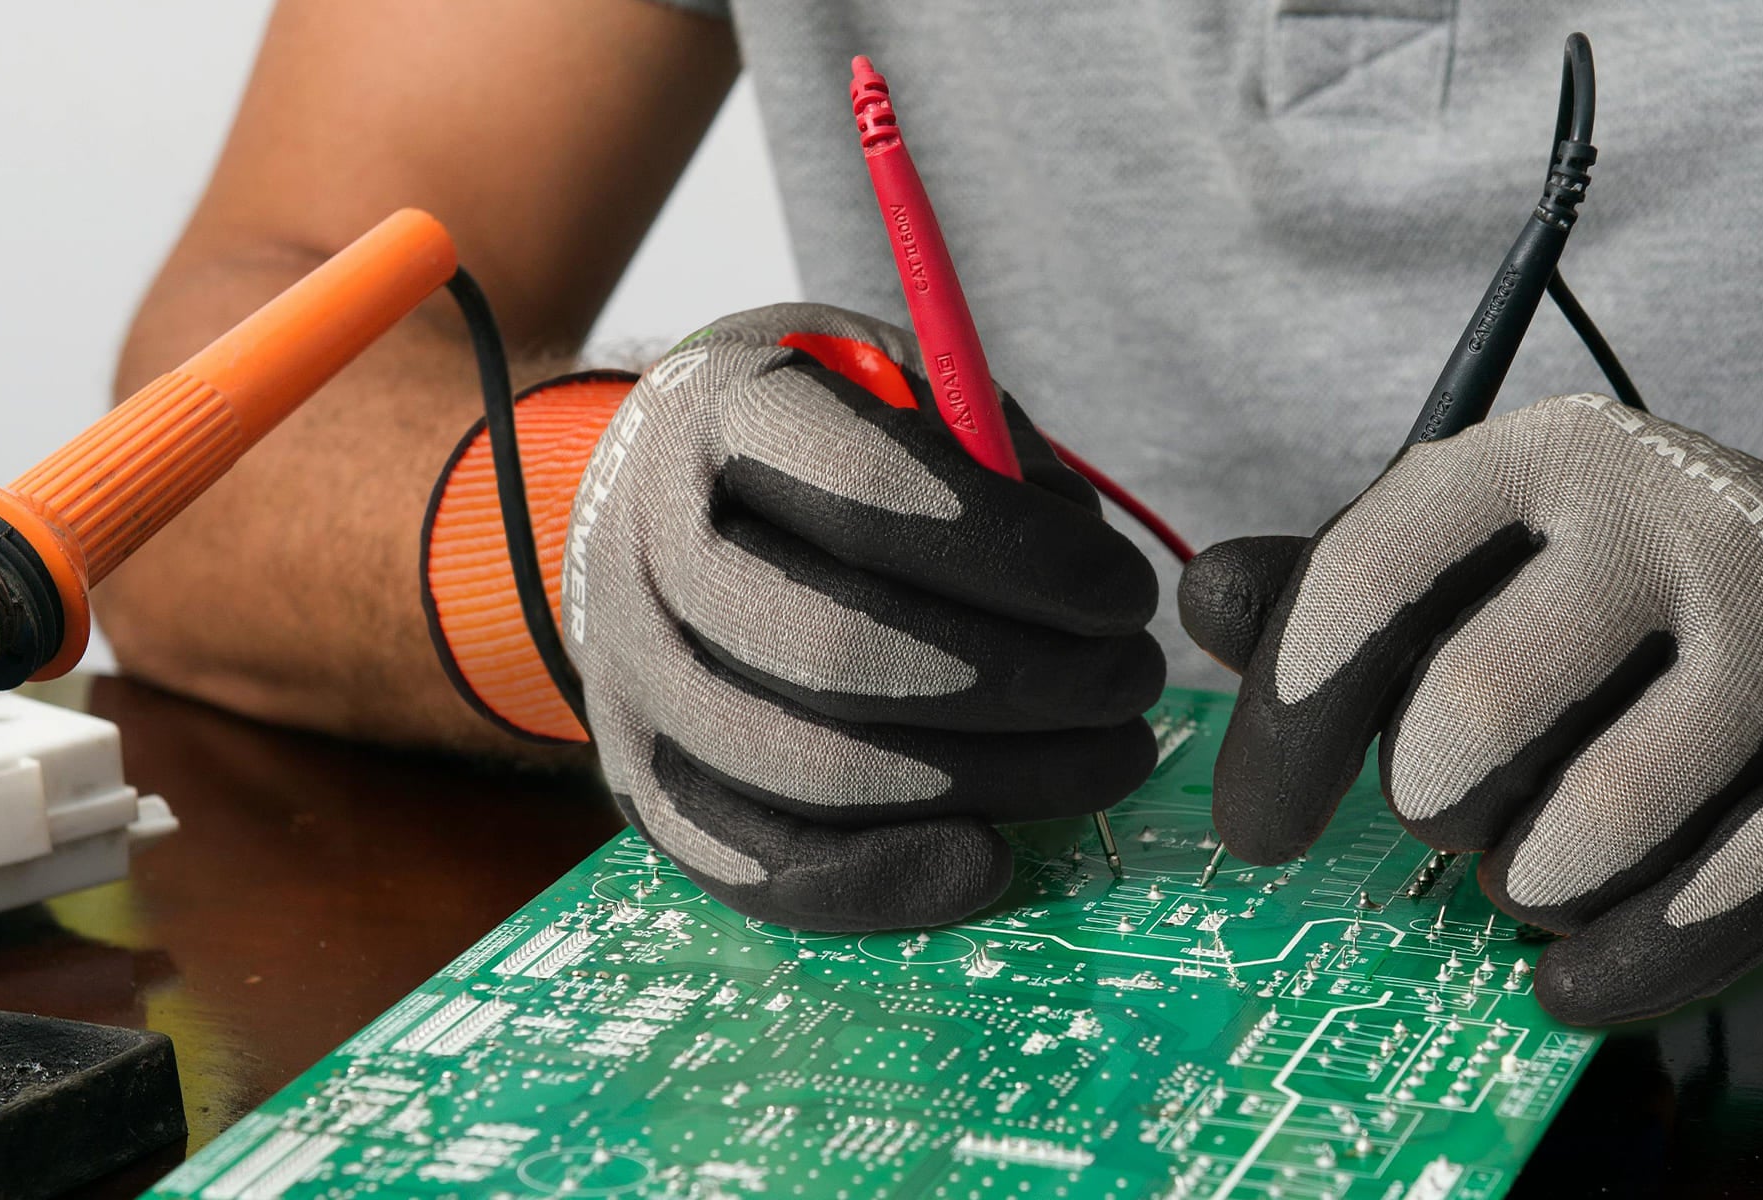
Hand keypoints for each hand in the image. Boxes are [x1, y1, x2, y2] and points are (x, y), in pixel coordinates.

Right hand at [564, 304, 1163, 929]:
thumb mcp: (893, 387)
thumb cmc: (813, 446)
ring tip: (1104, 758)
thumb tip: (1081, 561)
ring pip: (810, 770)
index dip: (1017, 555)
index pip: (869, 495)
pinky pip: (757, 865)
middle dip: (1019, 683)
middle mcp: (648, 549)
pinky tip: (994, 859)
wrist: (647, 506)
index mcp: (723, 415)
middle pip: (838, 649)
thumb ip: (984, 451)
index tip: (1124, 593)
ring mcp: (632, 676)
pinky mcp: (640, 781)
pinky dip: (885, 881)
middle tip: (1130, 683)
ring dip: (989, 782)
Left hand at [1180, 393, 1762, 1023]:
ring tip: (1526, 867)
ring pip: (1600, 822)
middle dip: (1429, 804)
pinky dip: (1625, 965)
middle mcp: (1672, 518)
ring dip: (1528, 885)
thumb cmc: (1596, 593)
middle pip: (1472, 713)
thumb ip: (1329, 586)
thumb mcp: (1467, 554)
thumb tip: (1204, 598)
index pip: (1369, 580)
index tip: (1256, 830)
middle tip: (1447, 814)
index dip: (1287, 724)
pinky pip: (1721, 901)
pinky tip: (1575, 971)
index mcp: (1544, 457)